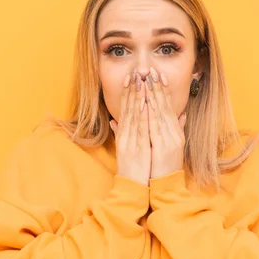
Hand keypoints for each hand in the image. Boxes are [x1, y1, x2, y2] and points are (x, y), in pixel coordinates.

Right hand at [110, 70, 151, 185]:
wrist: (131, 186)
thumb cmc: (131, 167)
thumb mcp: (123, 148)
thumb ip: (118, 133)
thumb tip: (114, 120)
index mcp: (123, 134)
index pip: (125, 109)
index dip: (127, 93)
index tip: (131, 78)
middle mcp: (125, 135)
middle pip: (128, 109)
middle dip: (131, 90)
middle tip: (135, 73)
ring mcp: (130, 141)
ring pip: (133, 116)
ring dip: (136, 98)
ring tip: (140, 82)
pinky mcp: (137, 148)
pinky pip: (140, 130)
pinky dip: (142, 116)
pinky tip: (145, 104)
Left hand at [145, 67, 186, 178]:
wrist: (167, 185)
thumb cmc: (166, 166)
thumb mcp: (173, 145)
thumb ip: (178, 128)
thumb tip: (182, 114)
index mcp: (175, 132)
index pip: (169, 107)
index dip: (164, 91)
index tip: (159, 76)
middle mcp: (174, 133)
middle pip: (165, 106)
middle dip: (158, 88)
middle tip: (152, 71)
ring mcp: (169, 140)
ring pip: (160, 113)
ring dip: (153, 96)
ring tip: (147, 81)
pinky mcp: (162, 147)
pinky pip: (154, 128)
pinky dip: (150, 114)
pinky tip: (145, 103)